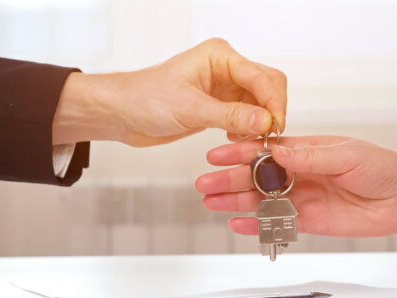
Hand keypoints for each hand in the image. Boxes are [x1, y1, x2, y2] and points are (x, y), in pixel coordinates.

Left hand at [52, 38, 286, 146]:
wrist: (122, 113)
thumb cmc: (145, 99)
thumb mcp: (190, 109)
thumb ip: (230, 115)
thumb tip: (265, 120)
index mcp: (219, 56)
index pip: (262, 76)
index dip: (273, 103)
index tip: (275, 127)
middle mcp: (226, 68)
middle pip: (268, 86)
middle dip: (271, 111)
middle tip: (268, 137)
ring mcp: (224, 87)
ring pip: (260, 103)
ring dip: (260, 123)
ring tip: (251, 141)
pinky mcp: (219, 106)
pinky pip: (247, 116)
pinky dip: (249, 129)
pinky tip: (237, 140)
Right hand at [195, 136, 396, 239]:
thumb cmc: (381, 166)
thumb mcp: (347, 153)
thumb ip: (311, 156)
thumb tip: (279, 151)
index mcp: (304, 151)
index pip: (263, 150)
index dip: (239, 151)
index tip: (217, 154)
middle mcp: (296, 173)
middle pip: (254, 176)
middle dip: (228, 178)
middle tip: (205, 183)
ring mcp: (299, 197)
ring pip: (259, 199)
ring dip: (234, 200)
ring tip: (210, 201)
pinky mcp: (307, 221)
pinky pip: (276, 222)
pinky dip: (255, 224)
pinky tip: (236, 223)